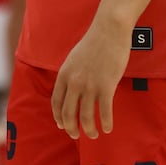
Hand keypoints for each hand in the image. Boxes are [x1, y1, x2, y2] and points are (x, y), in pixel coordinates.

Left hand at [51, 16, 130, 139]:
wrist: (109, 29)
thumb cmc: (94, 42)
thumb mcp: (74, 58)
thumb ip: (70, 74)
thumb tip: (70, 90)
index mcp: (64, 75)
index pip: (56, 103)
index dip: (58, 117)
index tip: (62, 126)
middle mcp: (74, 82)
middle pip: (68, 114)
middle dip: (72, 129)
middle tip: (77, 135)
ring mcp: (90, 85)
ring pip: (86, 117)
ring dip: (90, 130)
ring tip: (95, 135)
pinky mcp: (106, 86)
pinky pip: (105, 111)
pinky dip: (106, 123)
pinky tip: (108, 128)